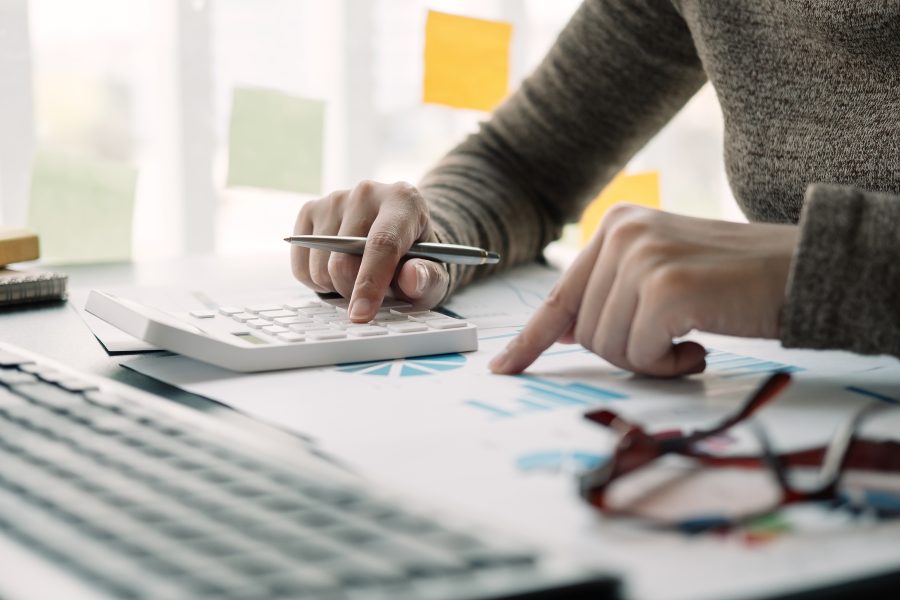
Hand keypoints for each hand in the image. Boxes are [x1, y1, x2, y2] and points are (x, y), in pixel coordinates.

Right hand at [291, 180, 449, 321]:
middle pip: (343, 262)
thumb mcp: (434, 275)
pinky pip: (301, 267)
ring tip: (358, 278)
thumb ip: (428, 278)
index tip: (361, 314)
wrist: (399, 236)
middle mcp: (366, 193)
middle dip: (354, 292)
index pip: (382, 244)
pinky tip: (337, 272)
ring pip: (319, 268)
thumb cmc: (417, 259)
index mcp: (403, 200)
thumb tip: (412, 278)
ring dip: (336, 288)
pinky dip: (317, 282)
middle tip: (372, 295)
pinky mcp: (310, 210)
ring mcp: (334, 199)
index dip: (370, 283)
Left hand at [489, 204, 799, 376]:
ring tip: (689, 339)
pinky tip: (700, 346)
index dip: (531, 340)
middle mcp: (620, 232)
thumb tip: (563, 332)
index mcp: (614, 226)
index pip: (560, 295)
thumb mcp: (662, 272)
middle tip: (671, 340)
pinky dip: (668, 366)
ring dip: (649, 360)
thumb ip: (612, 293)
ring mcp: (642, 258)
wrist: (805, 270)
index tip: (503, 368)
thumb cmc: (734, 281)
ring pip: (608, 347)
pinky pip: (640, 355)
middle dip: (623, 352)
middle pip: (583, 331)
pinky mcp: (665, 288)